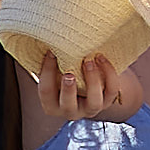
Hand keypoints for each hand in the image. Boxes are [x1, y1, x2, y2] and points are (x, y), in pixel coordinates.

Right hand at [19, 47, 141, 136]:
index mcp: (52, 105)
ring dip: (92, 81)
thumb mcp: (54, 71)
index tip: (51, 53)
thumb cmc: (66, 72)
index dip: (47, 72)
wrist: (91, 82)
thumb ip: (48, 62)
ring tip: (89, 60)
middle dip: (68, 89)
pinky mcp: (108, 101)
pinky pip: (111, 91)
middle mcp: (71, 111)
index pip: (46, 91)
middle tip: (69, 73)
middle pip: (68, 106)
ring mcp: (91, 108)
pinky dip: (109, 74)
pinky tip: (101, 58)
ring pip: (94, 102)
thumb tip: (37, 38)